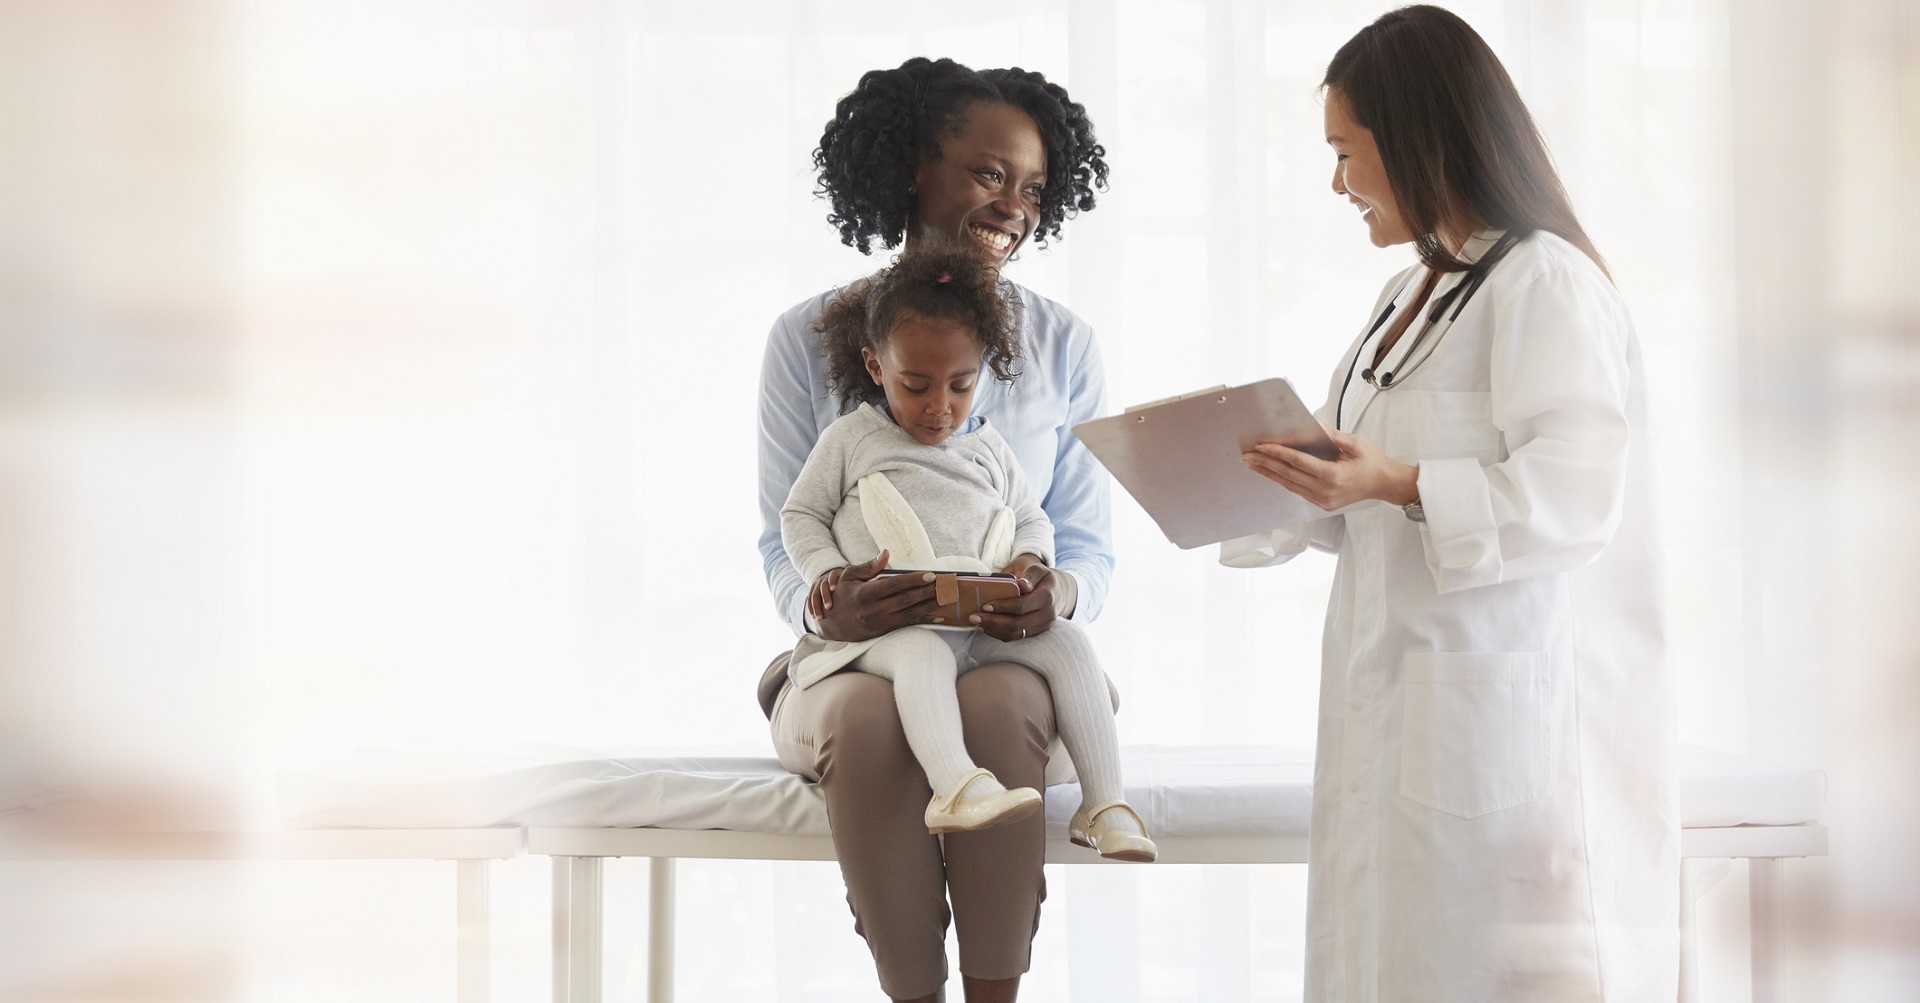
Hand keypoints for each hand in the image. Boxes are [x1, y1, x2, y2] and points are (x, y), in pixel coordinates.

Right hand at [814, 550, 945, 642]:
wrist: (830, 624)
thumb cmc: (841, 595)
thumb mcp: (848, 576)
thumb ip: (869, 566)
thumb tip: (886, 553)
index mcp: (864, 594)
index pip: (894, 585)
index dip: (914, 580)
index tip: (931, 575)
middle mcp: (873, 611)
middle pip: (906, 600)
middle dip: (929, 592)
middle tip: (946, 585)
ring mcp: (879, 623)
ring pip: (910, 614)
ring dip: (931, 605)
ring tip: (947, 597)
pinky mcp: (884, 631)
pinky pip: (908, 624)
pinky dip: (924, 619)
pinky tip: (938, 615)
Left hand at [970, 552, 1056, 641]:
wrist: (1058, 591)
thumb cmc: (1041, 577)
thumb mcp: (1037, 568)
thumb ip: (1029, 574)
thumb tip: (1022, 584)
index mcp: (1047, 597)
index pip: (1022, 606)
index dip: (1003, 607)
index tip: (985, 605)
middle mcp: (1047, 615)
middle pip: (1018, 625)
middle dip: (993, 622)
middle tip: (974, 617)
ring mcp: (1042, 626)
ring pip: (1016, 634)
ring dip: (994, 630)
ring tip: (977, 622)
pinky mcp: (1036, 632)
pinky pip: (1016, 637)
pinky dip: (999, 633)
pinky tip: (987, 626)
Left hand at [1242, 429, 1418, 510]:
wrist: (1385, 484)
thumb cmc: (1372, 463)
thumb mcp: (1355, 443)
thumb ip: (1331, 435)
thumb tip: (1312, 425)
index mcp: (1333, 476)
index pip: (1298, 462)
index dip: (1277, 453)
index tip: (1261, 446)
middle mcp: (1325, 491)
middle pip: (1288, 474)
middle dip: (1265, 463)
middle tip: (1247, 455)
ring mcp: (1322, 500)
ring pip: (1289, 485)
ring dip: (1269, 473)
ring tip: (1253, 464)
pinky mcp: (1321, 503)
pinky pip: (1297, 490)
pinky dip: (1283, 480)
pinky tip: (1272, 473)